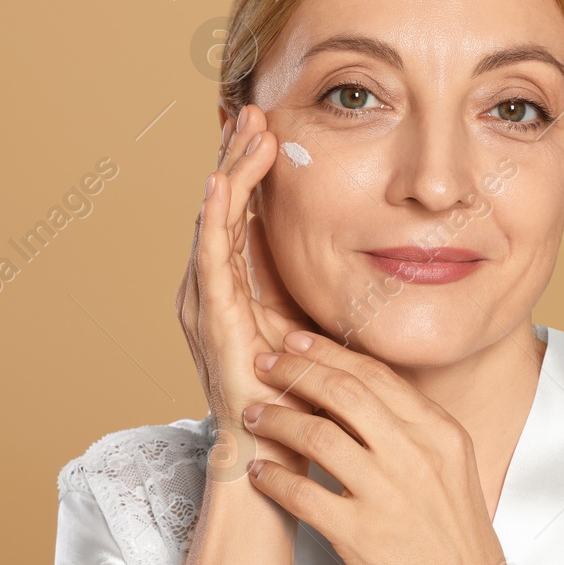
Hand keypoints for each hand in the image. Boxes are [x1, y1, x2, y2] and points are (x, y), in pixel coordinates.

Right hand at [175, 103, 316, 480]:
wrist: (280, 455)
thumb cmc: (301, 398)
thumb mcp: (314, 323)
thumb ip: (318, 286)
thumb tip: (355, 242)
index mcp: (236, 289)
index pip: (241, 213)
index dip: (251, 168)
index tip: (270, 124)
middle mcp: (213, 291)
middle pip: (222, 208)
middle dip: (237, 156)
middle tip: (252, 109)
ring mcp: (208, 305)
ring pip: (214, 222)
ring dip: (229, 172)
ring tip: (244, 131)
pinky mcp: (215, 322)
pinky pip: (212, 257)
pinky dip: (216, 216)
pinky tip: (223, 182)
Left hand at [241, 331, 518, 564]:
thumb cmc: (457, 539)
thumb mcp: (452, 468)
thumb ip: (413, 428)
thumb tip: (359, 392)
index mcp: (440, 432)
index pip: (375, 374)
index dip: (328, 353)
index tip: (294, 341)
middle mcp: (416, 455)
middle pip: (343, 392)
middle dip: (295, 371)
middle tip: (263, 363)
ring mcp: (389, 495)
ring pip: (317, 435)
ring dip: (276, 420)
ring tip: (253, 415)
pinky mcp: (362, 537)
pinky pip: (303, 494)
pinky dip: (273, 480)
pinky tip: (257, 474)